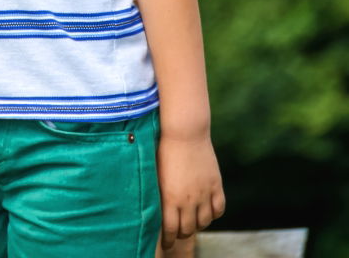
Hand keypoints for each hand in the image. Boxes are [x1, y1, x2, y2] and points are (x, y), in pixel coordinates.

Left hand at [156, 132, 224, 249]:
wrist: (184, 131)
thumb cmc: (164, 149)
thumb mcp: (156, 174)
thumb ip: (159, 195)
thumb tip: (157, 212)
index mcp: (170, 198)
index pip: (170, 230)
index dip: (168, 240)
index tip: (167, 243)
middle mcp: (188, 200)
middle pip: (188, 230)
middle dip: (182, 234)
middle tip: (179, 233)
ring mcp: (204, 193)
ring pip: (204, 222)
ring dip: (198, 224)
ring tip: (193, 221)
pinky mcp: (215, 184)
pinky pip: (218, 209)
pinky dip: (213, 214)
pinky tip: (207, 211)